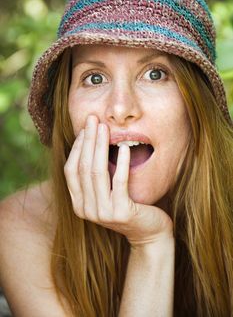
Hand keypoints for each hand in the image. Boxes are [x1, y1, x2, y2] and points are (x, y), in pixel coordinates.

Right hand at [64, 115, 172, 246]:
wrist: (149, 232)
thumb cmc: (128, 207)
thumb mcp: (106, 193)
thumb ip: (95, 177)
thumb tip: (90, 143)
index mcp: (79, 204)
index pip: (71, 170)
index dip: (77, 147)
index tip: (85, 128)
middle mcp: (86, 210)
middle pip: (83, 167)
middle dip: (88, 140)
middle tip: (93, 119)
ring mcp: (103, 213)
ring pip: (97, 172)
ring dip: (101, 146)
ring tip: (105, 128)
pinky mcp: (121, 212)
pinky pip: (119, 181)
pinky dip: (122, 163)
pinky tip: (125, 147)